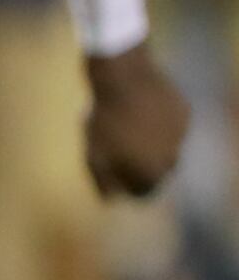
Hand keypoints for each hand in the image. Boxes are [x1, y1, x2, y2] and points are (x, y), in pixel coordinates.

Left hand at [85, 43, 189, 198]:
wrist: (124, 79)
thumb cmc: (104, 121)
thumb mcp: (94, 155)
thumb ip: (103, 182)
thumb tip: (110, 200)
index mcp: (151, 172)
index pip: (144, 194)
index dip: (127, 188)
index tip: (113, 176)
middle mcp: (173, 159)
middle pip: (156, 172)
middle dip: (139, 166)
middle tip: (117, 150)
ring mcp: (181, 136)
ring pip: (166, 148)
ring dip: (151, 145)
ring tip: (128, 128)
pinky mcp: (184, 114)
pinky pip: (171, 127)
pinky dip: (159, 125)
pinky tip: (142, 111)